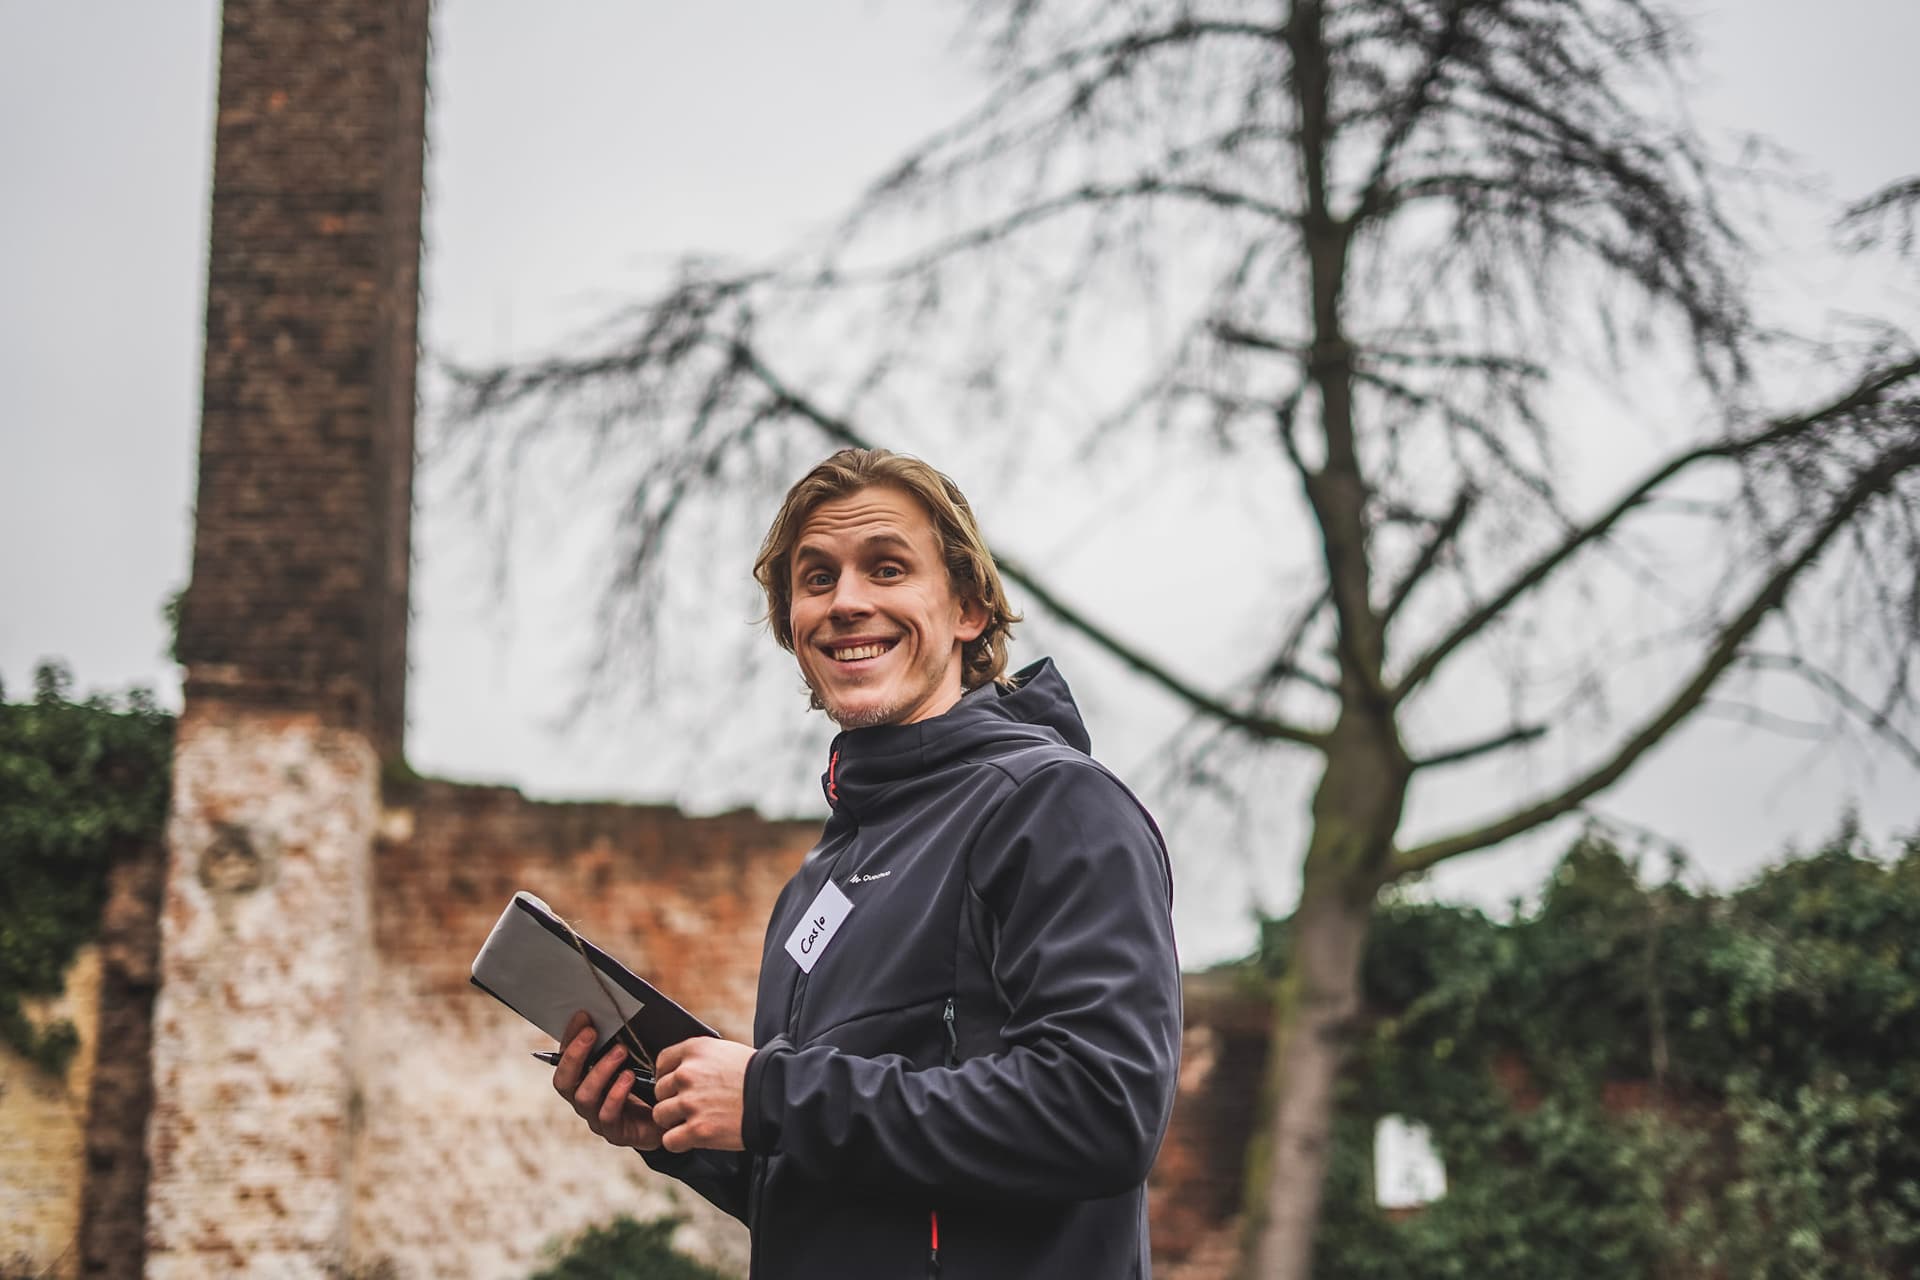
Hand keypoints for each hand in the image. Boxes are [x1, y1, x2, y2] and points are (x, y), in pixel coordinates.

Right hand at [551, 1010, 664, 1151]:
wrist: (670, 1119)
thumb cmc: (649, 1084)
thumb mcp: (634, 1060)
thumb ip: (620, 1041)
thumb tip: (615, 1008)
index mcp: (583, 1080)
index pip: (564, 1060)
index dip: (569, 1038)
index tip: (583, 1016)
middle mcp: (584, 1099)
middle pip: (564, 1081)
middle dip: (574, 1054)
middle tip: (592, 1032)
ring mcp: (597, 1118)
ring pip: (584, 1097)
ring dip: (600, 1070)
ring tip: (620, 1051)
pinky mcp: (616, 1133)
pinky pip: (607, 1115)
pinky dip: (617, 1094)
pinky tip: (629, 1077)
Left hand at [650, 1036, 753, 1152]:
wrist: (777, 1096)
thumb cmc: (758, 1074)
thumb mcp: (726, 1051)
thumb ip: (701, 1058)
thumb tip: (683, 1070)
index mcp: (695, 1050)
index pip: (662, 1062)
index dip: (667, 1076)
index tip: (676, 1086)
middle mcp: (688, 1074)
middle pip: (660, 1091)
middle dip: (672, 1099)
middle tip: (692, 1107)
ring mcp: (690, 1102)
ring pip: (660, 1115)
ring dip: (673, 1121)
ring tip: (692, 1122)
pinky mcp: (697, 1129)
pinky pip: (669, 1140)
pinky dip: (678, 1142)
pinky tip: (692, 1138)